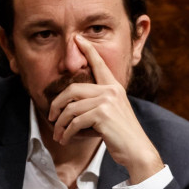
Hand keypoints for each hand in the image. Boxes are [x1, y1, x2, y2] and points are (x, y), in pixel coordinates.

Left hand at [48, 35, 164, 183]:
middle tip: (51, 117)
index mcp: (114, 87)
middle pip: (72, 90)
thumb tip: (71, 103)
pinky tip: (65, 139)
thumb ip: (98, 102)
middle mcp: (111, 90)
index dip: (87, 50)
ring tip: (58, 135)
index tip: (77, 38)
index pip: (99, 64)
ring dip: (60, 125)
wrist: (137, 151)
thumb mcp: (111, 113)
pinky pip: (75, 122)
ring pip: (71, 109)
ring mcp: (107, 101)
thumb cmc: (121, 135)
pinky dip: (67, 133)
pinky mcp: (102, 114)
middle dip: (56, 104)